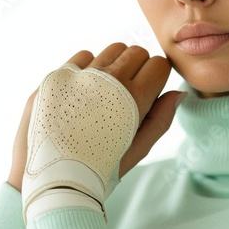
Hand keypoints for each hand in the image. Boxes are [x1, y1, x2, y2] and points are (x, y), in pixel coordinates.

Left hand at [7, 43, 182, 192]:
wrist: (50, 179)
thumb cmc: (99, 170)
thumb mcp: (137, 150)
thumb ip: (161, 119)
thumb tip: (178, 92)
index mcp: (133, 98)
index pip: (158, 64)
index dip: (157, 78)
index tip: (150, 90)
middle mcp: (107, 79)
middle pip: (136, 52)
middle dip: (138, 68)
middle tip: (127, 93)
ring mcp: (79, 75)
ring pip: (111, 50)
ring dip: (115, 64)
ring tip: (105, 91)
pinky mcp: (57, 76)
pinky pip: (83, 56)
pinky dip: (87, 68)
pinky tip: (83, 92)